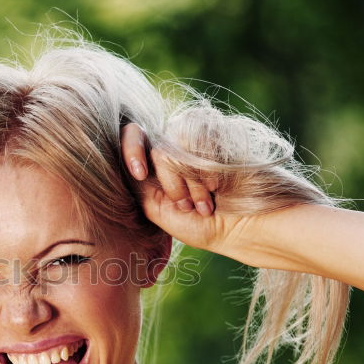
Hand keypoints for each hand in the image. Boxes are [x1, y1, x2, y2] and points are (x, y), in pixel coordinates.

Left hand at [121, 123, 230, 251]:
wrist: (241, 228)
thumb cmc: (199, 225)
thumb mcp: (156, 209)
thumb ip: (137, 183)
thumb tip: (121, 159)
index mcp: (155, 164)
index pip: (133, 135)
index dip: (131, 149)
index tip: (139, 173)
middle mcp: (175, 147)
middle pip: (159, 149)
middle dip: (173, 184)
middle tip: (186, 206)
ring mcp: (198, 140)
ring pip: (180, 143)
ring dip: (192, 180)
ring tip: (205, 203)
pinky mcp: (220, 135)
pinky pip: (204, 138)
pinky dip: (208, 170)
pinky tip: (217, 187)